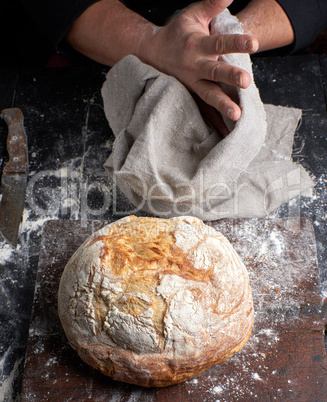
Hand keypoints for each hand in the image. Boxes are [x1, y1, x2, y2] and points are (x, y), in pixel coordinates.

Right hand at [141, 0, 257, 122]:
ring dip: (222, 104)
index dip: (236, 42)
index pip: (219, 42)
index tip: (253, 43)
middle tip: (245, 81)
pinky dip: (214, 119)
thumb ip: (212, 5)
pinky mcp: (190, 94)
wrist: (150, 54)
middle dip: (230, 76)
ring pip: (208, 94)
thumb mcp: (192, 15)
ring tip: (236, 115)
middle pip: (214, 72)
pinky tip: (226, 129)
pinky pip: (203, 108)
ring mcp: (191, 83)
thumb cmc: (176, 34)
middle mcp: (194, 66)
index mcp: (196, 45)